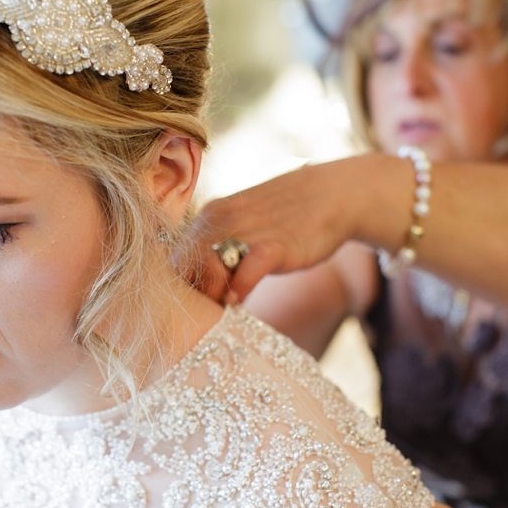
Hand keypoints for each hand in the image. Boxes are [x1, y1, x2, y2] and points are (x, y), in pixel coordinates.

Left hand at [174, 156, 373, 303]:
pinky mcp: (270, 247)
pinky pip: (241, 276)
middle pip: (182, 269)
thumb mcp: (243, 223)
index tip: (193, 302)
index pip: (174, 258)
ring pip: (206, 272)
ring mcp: (243, 232)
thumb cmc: (287, 216)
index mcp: (208, 217)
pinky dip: (236, 293)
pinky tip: (240, 303)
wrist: (333, 195)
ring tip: (222, 309)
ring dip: (210, 297)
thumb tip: (201, 280)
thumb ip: (219, 246)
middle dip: (190, 295)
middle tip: (206, 313)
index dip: (179, 285)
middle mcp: (218, 221)